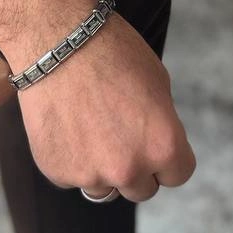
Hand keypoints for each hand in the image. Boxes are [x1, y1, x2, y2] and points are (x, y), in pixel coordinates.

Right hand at [0, 0, 195, 200]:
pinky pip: (71, 177)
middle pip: (142, 189)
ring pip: (104, 189)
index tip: (154, 145)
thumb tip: (155, 145)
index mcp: (163, 147)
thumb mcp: (158, 84)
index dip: (168, 158)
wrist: (55, 42)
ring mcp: (90, 175)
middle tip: (119, 138)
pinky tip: (65, 126)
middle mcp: (129, 169)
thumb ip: (161, 125)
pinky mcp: (57, 173)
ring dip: (101, 170)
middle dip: (135, 168)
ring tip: (88, 131)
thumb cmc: (111, 52)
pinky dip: (69, 160)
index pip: (177, 175)